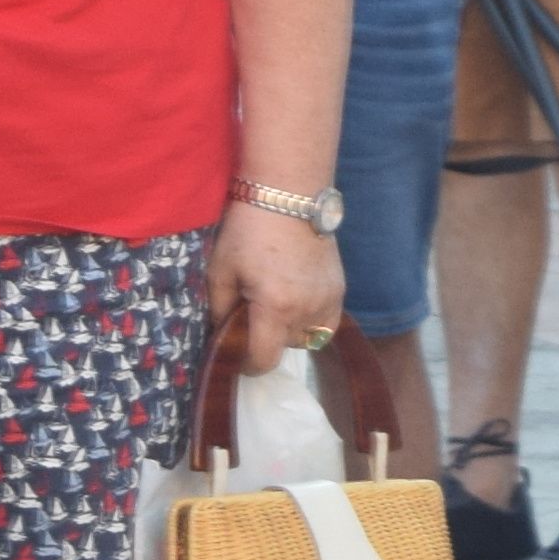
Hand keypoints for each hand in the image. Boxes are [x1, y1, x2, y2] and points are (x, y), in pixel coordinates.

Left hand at [204, 199, 341, 374]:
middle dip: (266, 341)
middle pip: (284, 349)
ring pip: (307, 339)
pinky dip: (311, 322)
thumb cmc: (247, 230)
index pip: (264, 360)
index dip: (248, 365)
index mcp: (275, 307)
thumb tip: (220, 337)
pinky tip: (297, 304)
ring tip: (275, 308)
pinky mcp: (340, 289)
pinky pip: (326, 324)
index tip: (237, 357)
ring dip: (289, 332)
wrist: (289, 194)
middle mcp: (306, 310)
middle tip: (251, 319)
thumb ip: (218, 311)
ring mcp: (328, 300)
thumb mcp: (220, 270)